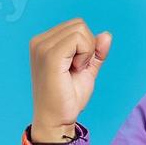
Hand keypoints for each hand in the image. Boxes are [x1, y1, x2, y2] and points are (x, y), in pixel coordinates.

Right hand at [28, 18, 111, 143]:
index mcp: (44, 42)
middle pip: (79, 24)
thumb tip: (106, 34)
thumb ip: (95, 52)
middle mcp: (39, 41)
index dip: (87, 45)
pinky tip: (76, 70)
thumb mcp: (86, 69)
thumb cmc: (68, 98)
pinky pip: (78, 39)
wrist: (57, 120)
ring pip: (80, 30)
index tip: (78, 66)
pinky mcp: (50, 55)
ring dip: (86, 52)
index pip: (76, 26)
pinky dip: (85, 54)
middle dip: (87, 46)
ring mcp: (42, 47)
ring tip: (74, 71)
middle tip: (77, 69)